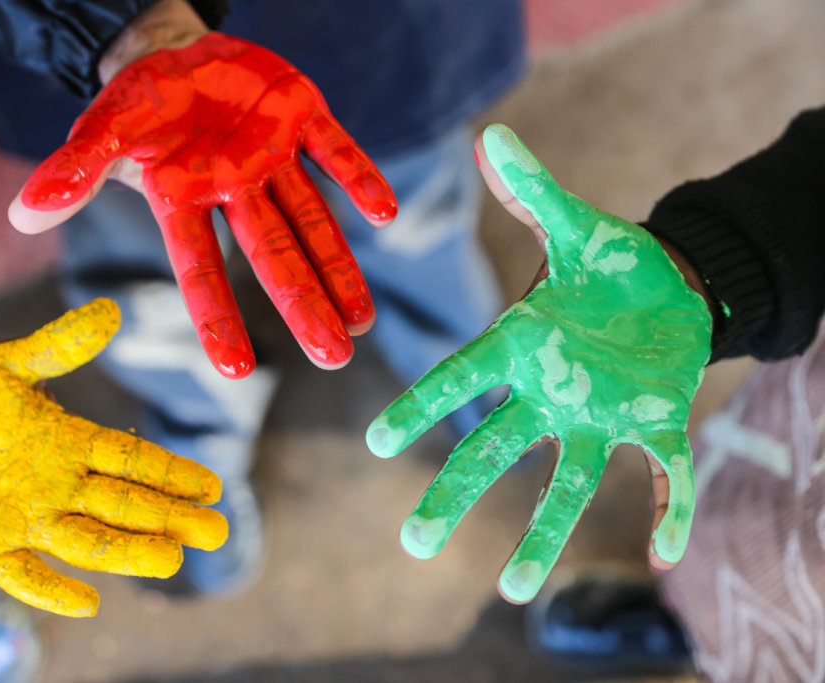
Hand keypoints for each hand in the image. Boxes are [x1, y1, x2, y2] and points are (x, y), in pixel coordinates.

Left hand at [0, 299, 226, 616]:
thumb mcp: (12, 363)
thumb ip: (59, 345)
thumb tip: (111, 311)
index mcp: (74, 444)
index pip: (133, 460)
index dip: (171, 473)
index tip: (211, 485)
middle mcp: (62, 487)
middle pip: (125, 505)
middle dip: (170, 518)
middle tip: (215, 531)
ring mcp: (29, 519)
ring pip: (89, 540)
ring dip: (128, 552)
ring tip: (171, 560)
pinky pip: (25, 574)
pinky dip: (52, 590)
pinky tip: (86, 604)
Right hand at [9, 32, 397, 377]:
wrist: (177, 51)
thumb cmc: (138, 103)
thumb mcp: (102, 128)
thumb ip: (73, 171)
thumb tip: (22, 215)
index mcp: (185, 201)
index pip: (200, 266)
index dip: (217, 315)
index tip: (237, 372)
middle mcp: (235, 191)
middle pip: (274, 255)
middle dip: (303, 303)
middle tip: (336, 357)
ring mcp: (273, 157)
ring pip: (313, 218)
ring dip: (339, 264)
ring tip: (363, 318)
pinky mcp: (302, 117)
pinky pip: (335, 151)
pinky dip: (359, 177)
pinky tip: (385, 214)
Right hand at [366, 125, 711, 603]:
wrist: (670, 288)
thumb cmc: (611, 262)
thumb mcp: (577, 224)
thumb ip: (535, 192)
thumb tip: (494, 136)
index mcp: (525, 342)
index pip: (464, 375)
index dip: (422, 405)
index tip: (377, 441)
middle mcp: (551, 390)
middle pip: (495, 449)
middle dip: (455, 493)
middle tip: (414, 544)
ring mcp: (601, 414)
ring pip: (567, 481)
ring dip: (543, 532)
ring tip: (515, 588)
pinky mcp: (654, 421)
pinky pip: (661, 471)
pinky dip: (669, 508)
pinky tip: (668, 552)